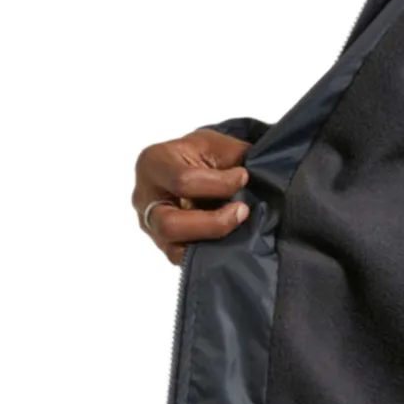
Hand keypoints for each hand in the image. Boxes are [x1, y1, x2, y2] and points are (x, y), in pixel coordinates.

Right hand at [132, 128, 251, 264]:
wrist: (190, 165)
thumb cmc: (201, 153)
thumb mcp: (217, 145)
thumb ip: (236, 157)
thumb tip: (259, 178)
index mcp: (153, 163)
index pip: (183, 181)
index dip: (220, 183)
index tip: (244, 177)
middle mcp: (144, 197)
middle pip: (169, 224)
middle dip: (213, 223)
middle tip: (242, 211)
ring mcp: (149, 225)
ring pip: (174, 249)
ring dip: (212, 240)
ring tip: (236, 225)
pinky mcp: (163, 244)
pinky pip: (182, 258)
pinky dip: (208, 252)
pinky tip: (228, 238)